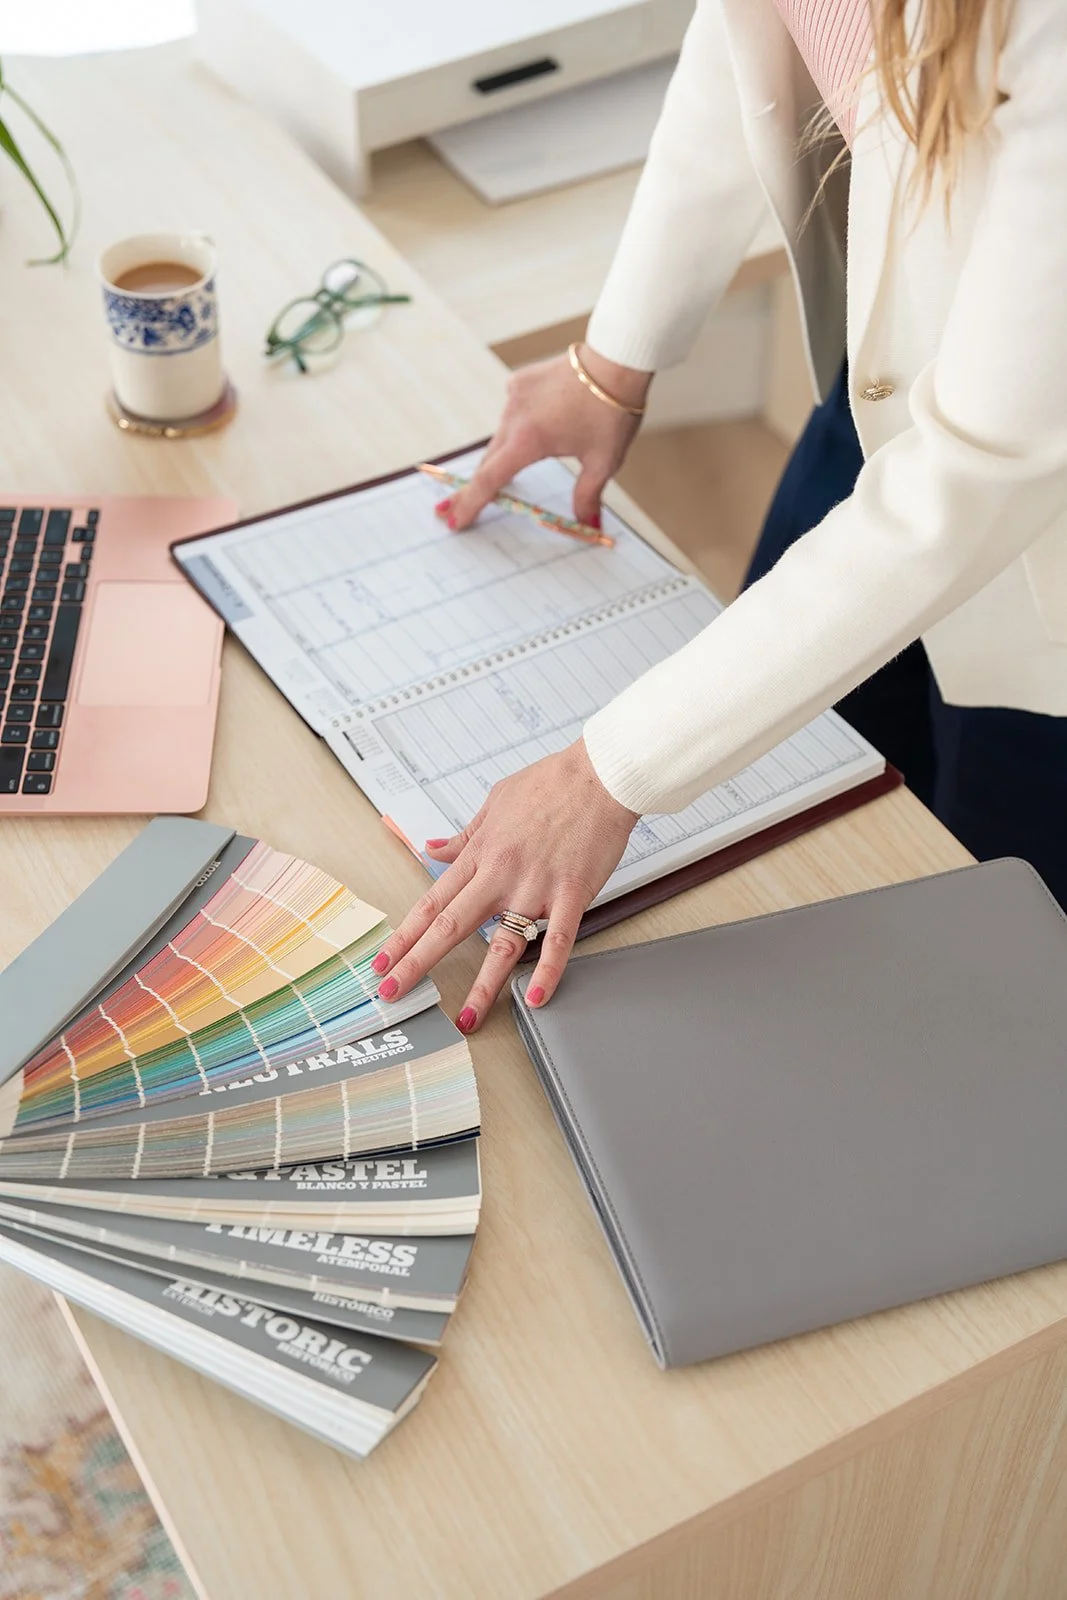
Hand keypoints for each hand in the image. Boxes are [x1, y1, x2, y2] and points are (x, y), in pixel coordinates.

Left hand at [371, 741, 638, 1032]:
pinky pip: (559, 940)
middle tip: (393, 992)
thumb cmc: (551, 783)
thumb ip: (463, 835)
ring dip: (481, 986)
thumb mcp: (494, 802)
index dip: (405, 936)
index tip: (384, 961)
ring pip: (502, 944)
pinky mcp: (573, 893)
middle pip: (451, 927)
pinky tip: (534, 997)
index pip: (432, 903)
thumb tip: (432, 848)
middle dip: (418, 964)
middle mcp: (501, 874)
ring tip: (466, 1019)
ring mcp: (537, 887)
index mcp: (481, 853)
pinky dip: (548, 971)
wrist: (600, 775)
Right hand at [442, 345, 651, 530]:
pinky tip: (540, 426)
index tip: (454, 521)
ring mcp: (514, 396)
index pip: (489, 480)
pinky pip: (513, 412)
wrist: (616, 360)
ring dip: (505, 456)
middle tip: (456, 509)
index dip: (470, 504)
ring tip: (515, 469)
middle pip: (489, 462)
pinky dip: (520, 426)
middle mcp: (513, 417)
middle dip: (475, 488)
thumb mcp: (602, 461)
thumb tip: (588, 527)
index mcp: (528, 441)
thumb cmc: (611, 411)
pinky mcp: (520, 382)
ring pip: (502, 437)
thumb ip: (587, 495)